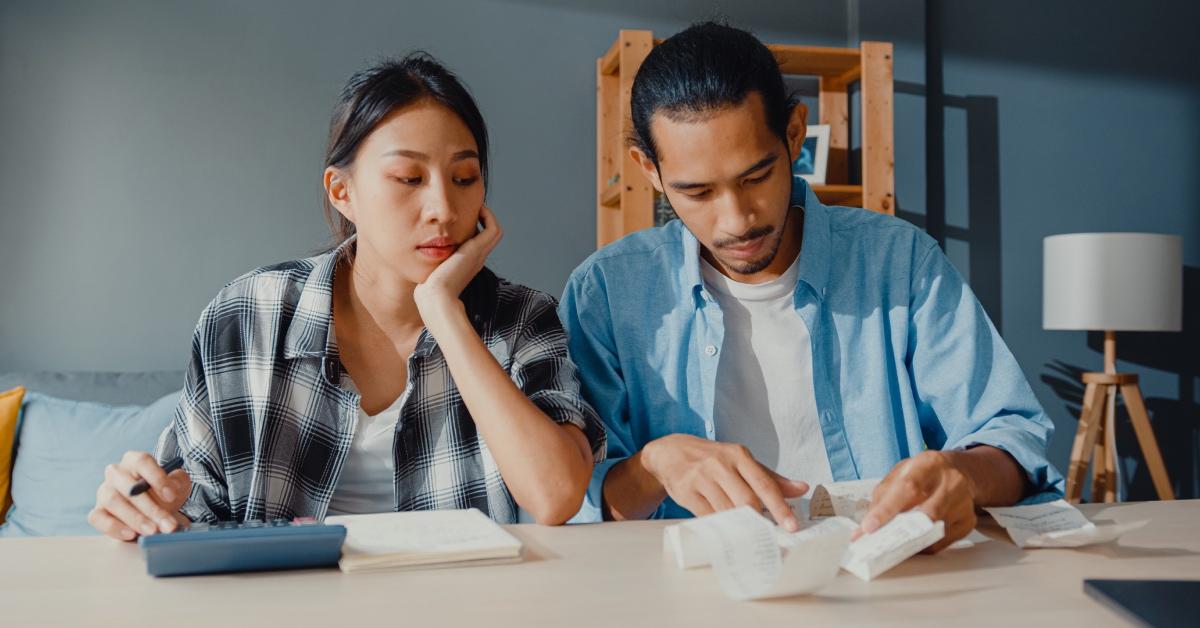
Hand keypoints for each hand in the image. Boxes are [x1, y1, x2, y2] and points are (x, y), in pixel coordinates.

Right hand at [88, 451, 190, 541]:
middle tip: (168, 524)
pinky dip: (114, 527)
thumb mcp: (178, 484)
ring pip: (114, 501)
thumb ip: (178, 481)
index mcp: (135, 460)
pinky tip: (131, 534)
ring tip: (153, 531)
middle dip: (151, 508)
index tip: (172, 496)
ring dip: (135, 519)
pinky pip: (98, 518)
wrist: (155, 513)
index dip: (157, 478)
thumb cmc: (165, 494)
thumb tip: (174, 487)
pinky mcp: (97, 511)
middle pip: (130, 487)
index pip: (142, 462)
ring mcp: (104, 492)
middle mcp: (116, 473)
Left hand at [413, 204, 502, 320]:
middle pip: (487, 235)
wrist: (437, 296)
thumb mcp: (430, 271)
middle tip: (468, 207)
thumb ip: (427, 262)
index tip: (458, 218)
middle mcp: (477, 258)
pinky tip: (474, 209)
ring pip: (494, 230)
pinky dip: (488, 216)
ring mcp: (480, 254)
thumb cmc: (429, 289)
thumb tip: (417, 254)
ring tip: (473, 205)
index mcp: (467, 264)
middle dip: (479, 219)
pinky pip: (493, 228)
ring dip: (486, 216)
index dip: (471, 228)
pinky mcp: (479, 249)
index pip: (476, 242)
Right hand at [643, 434, 808, 530]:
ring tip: (751, 535)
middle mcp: (720, 464)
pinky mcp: (686, 492)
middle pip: (747, 501)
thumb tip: (801, 488)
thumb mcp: (740, 461)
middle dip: (760, 521)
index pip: (764, 484)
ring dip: (740, 526)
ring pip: (727, 510)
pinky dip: (720, 526)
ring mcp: (701, 478)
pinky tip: (728, 531)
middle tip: (770, 536)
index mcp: (739, 455)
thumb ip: (770, 477)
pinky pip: (708, 516)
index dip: (780, 507)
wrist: (671, 453)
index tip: (791, 526)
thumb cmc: (712, 458)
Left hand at [855, 450, 976, 552]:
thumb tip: (865, 529)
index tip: (869, 528)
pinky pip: (941, 542)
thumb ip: (882, 498)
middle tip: (878, 544)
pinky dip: (922, 546)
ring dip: (909, 542)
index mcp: (929, 464)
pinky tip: (911, 544)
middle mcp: (950, 482)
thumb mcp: (899, 474)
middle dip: (899, 532)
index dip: (887, 510)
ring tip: (889, 547)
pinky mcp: (967, 521)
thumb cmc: (923, 474)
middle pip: (927, 513)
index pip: (907, 488)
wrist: (957, 471)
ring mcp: (963, 503)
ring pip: (934, 531)